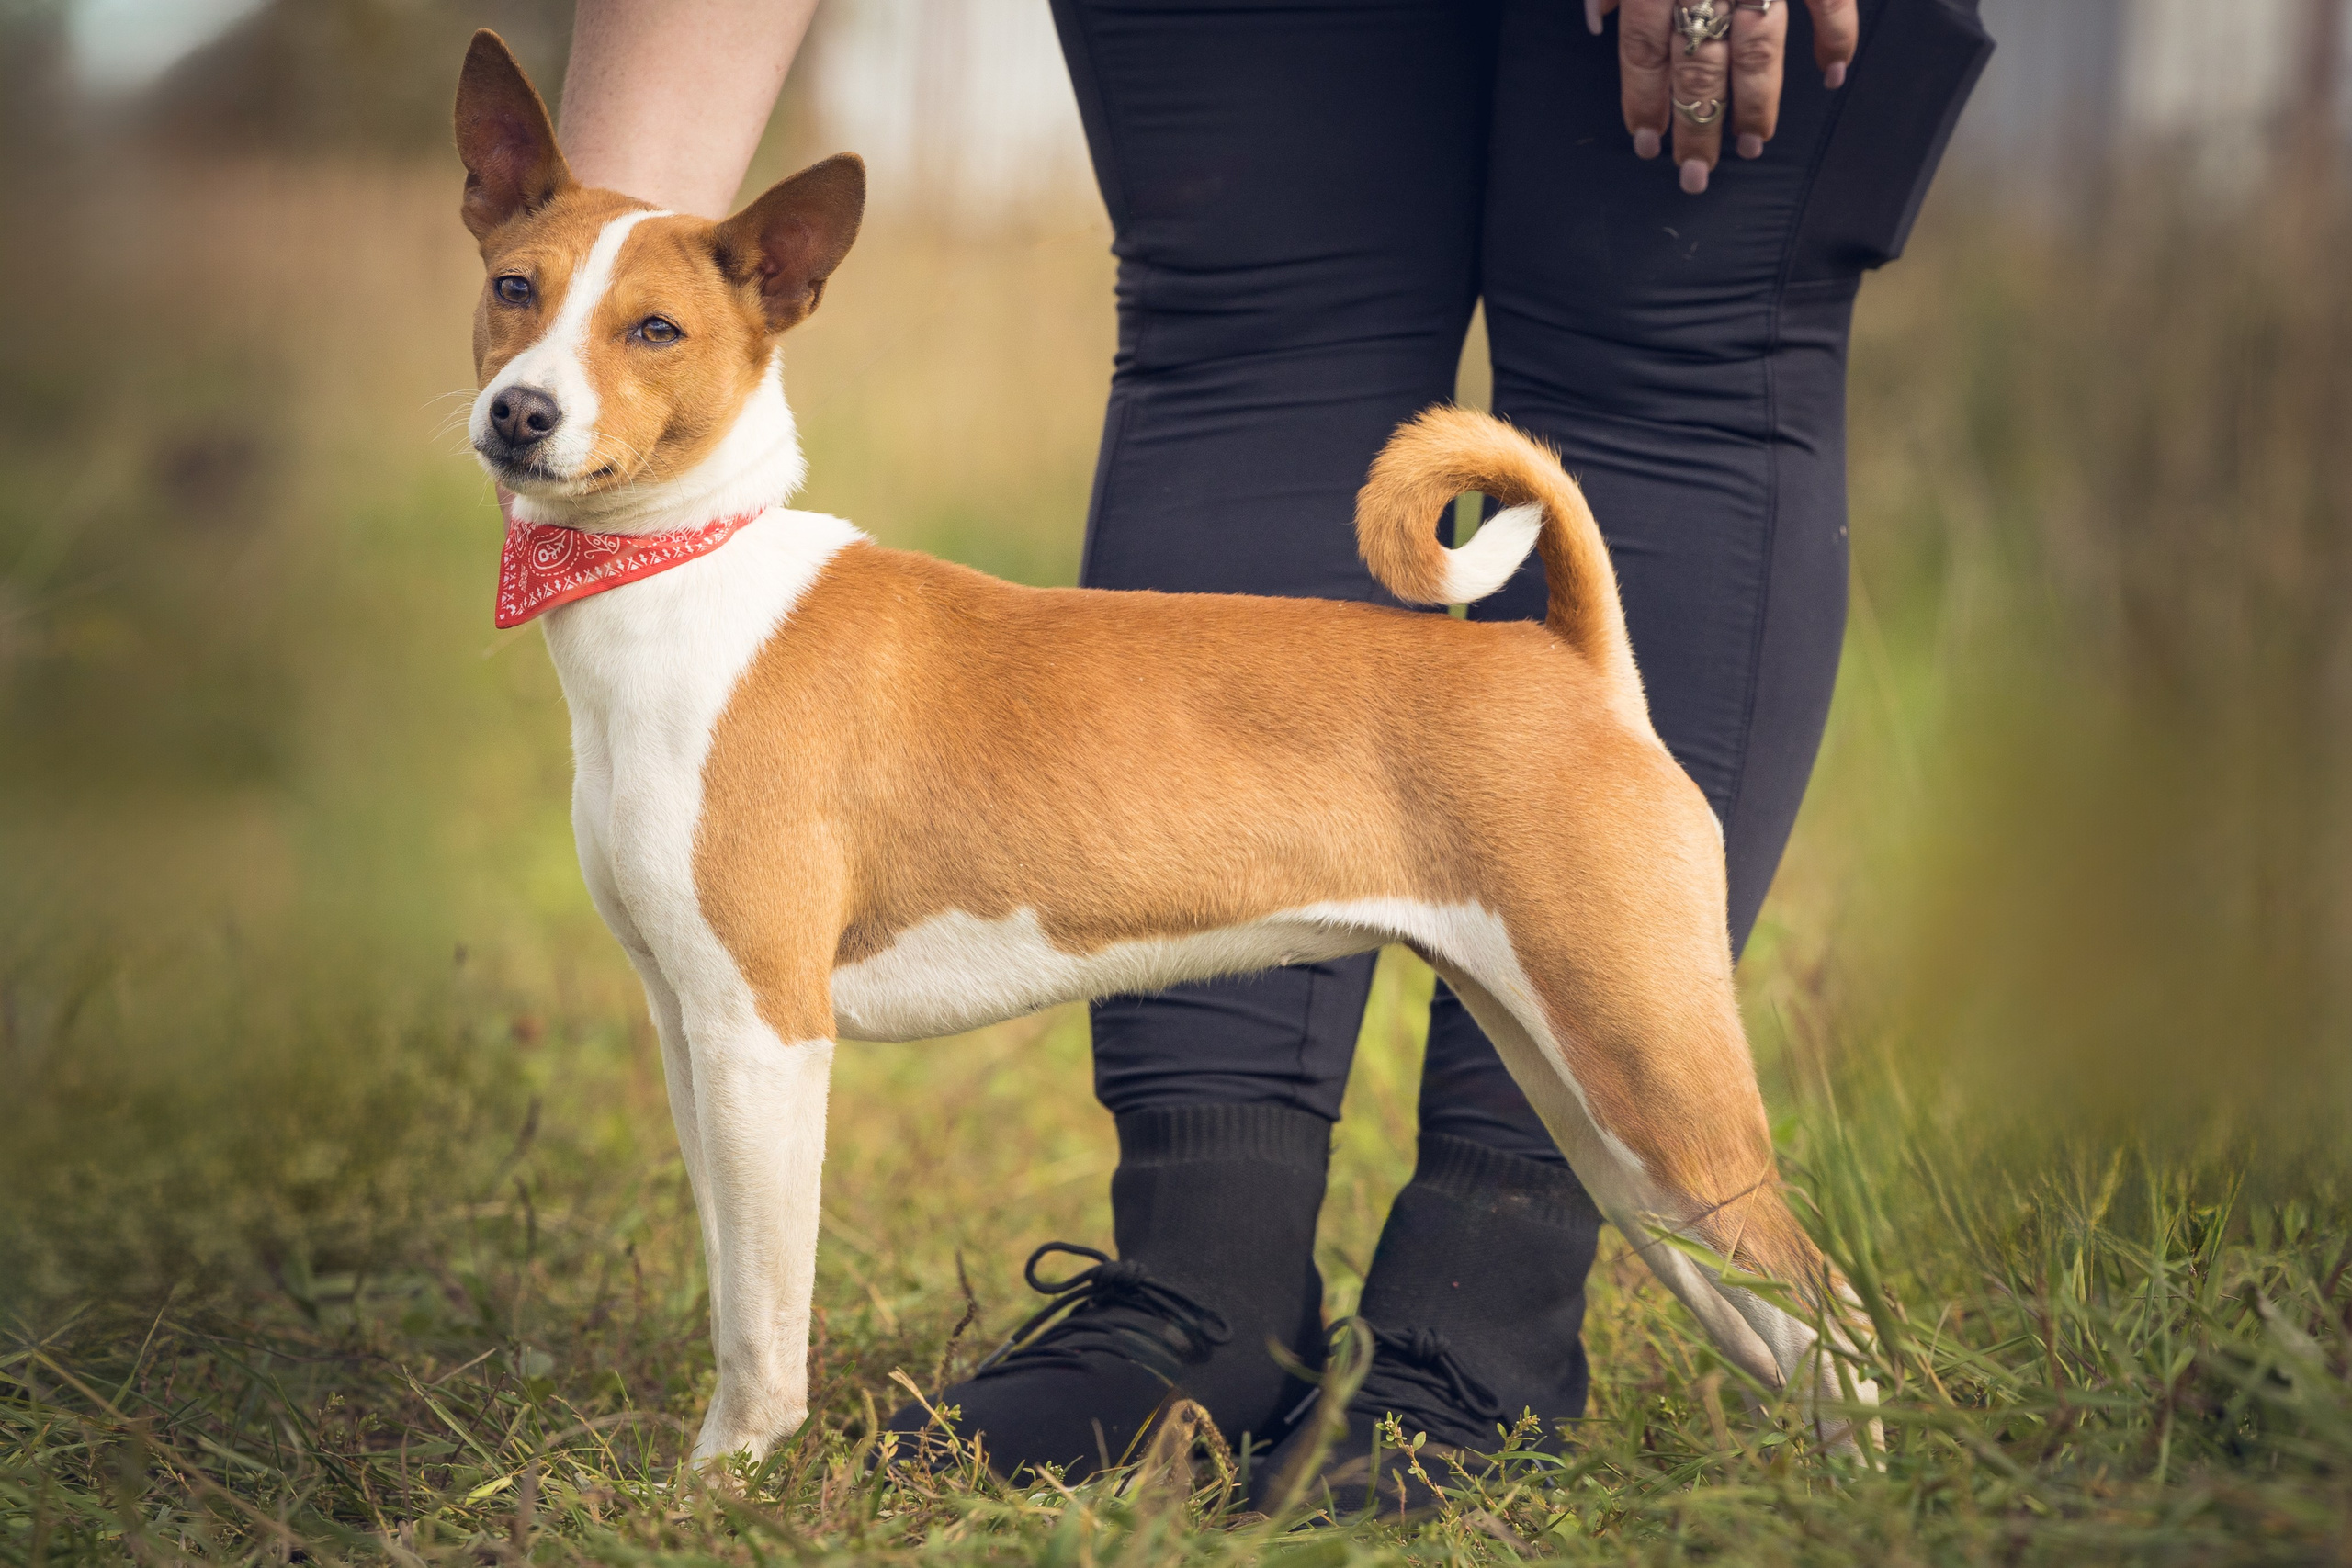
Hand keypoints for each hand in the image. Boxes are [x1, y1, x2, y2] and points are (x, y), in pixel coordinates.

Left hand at [1588, 0, 1858, 193]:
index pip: (1643, 52)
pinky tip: (1833, 75)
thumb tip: (1595, 22)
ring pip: (1759, 50)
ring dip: (1758, 102)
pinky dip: (1836, 37)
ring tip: (1753, 146)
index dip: (1643, 102)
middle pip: (1698, 68)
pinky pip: (1829, 2)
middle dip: (1696, 126)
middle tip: (1695, 175)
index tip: (1646, 146)